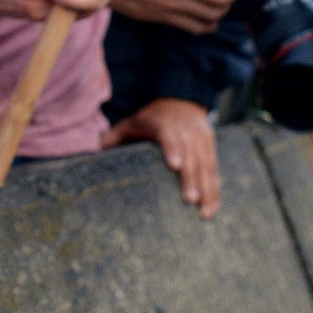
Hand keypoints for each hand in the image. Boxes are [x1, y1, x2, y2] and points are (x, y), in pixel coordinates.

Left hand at [102, 97, 220, 218]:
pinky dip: (215, 188)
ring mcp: (198, 135)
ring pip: (205, 161)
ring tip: (204, 212)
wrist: (177, 100)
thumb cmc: (148, 120)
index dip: (172, 148)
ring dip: (207, 187)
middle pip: (189, 152)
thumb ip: (113, 138)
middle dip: (191, 176)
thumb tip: (97, 153)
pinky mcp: (210, 143)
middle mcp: (183, 127)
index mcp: (160, 122)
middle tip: (189, 200)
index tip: (175, 166)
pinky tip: (212, 207)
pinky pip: (214, 167)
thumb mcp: (129, 123)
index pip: (167, 133)